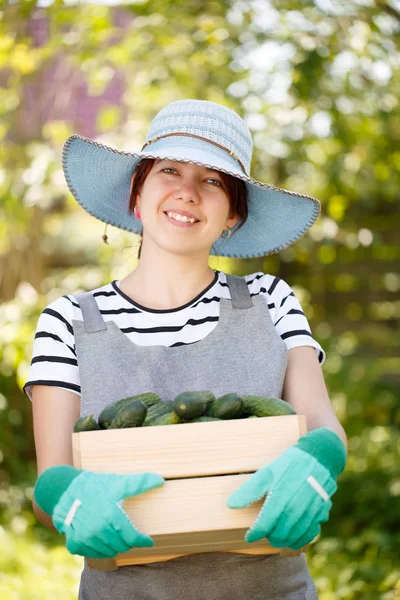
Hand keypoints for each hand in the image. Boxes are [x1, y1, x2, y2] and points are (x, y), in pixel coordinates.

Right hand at [50, 470, 164, 558]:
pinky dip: (97, 548)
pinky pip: (92, 553)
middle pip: (122, 545)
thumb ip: (140, 483)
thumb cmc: (95, 486)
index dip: (143, 540)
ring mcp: (86, 539)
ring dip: (114, 545)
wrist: (66, 490)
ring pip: (108, 551)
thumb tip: (161, 480)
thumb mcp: (118, 483)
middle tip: (128, 533)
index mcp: (112, 517)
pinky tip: (99, 539)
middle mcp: (98, 531)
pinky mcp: (75, 544)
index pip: (132, 537)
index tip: (148, 541)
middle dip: (127, 540)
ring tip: (114, 535)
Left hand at [227, 428, 345, 549]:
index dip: (256, 532)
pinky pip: (311, 532)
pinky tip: (294, 539)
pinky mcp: (322, 511)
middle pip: (282, 531)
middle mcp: (297, 504)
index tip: (249, 537)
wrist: (318, 457)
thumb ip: (249, 490)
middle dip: (271, 538)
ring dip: (285, 541)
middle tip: (265, 537)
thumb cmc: (289, 465)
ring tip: (276, 539)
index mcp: (281, 493)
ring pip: (296, 535)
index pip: (266, 521)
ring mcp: (311, 509)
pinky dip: (301, 539)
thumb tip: (231, 504)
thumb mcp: (267, 472)